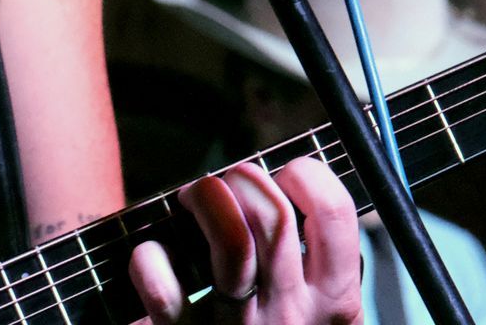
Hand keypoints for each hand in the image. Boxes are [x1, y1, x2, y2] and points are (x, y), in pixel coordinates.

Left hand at [127, 157, 361, 324]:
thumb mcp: (314, 312)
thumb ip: (309, 260)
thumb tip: (282, 182)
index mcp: (332, 303)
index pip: (336, 215)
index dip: (307, 174)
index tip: (286, 174)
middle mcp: (290, 315)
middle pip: (273, 216)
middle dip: (242, 176)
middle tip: (226, 184)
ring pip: (229, 238)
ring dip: (205, 197)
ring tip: (192, 201)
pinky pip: (163, 284)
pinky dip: (149, 256)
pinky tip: (155, 255)